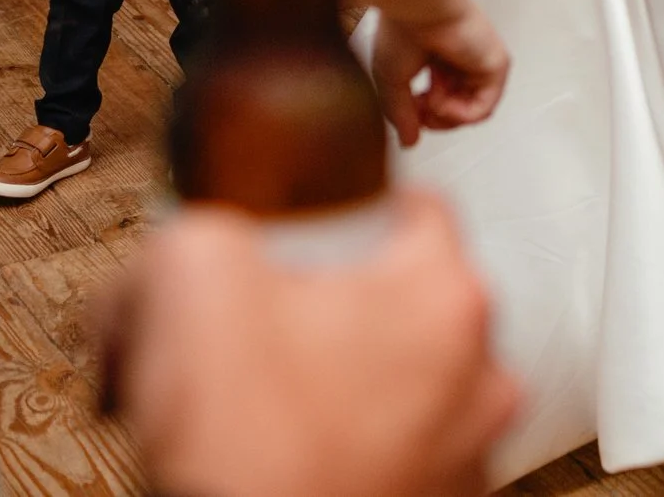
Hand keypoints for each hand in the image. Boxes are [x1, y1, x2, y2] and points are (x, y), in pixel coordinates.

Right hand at [103, 192, 517, 496]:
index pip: (412, 207)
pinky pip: (397, 452)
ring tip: (275, 406)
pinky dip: (352, 450)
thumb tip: (185, 250)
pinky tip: (296, 456)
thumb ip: (197, 234)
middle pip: (406, 301)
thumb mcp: (190, 280)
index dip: (340, 216)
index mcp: (442, 294)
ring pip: (403, 382)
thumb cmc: (251, 454)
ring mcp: (466, 447)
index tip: (302, 240)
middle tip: (270, 330)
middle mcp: (478, 370)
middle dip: (335, 309)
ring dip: (345, 384)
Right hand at [367, 0, 510, 148]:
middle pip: (458, 112)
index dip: (422, 115)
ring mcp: (483, 64)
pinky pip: (483, 110)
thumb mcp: (392, 82)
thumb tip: (410, 143)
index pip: (441, 103)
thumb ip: (403, 115)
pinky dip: (458, 112)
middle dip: (433, 118)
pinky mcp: (497, 65)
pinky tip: (440, 95)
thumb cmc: (401, 31)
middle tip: (418, 106)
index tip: (408, 106)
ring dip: (443, 114)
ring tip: (428, 94)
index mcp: (442, 60)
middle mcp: (465, 62)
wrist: (418, 6)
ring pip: (470, 115)